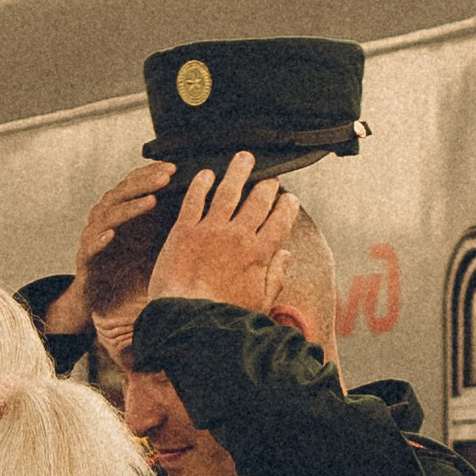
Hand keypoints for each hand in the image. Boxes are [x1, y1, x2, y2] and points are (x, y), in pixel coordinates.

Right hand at [40, 161, 176, 335]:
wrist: (108, 307)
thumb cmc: (136, 273)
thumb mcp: (160, 246)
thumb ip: (174, 226)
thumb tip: (205, 208)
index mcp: (123, 212)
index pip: (134, 183)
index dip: (150, 173)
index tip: (174, 168)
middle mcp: (106, 220)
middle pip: (121, 193)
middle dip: (144, 183)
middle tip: (166, 177)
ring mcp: (93, 239)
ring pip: (107, 216)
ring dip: (129, 208)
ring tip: (150, 202)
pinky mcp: (84, 262)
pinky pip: (89, 248)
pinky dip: (99, 241)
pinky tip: (110, 236)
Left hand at [144, 154, 296, 314]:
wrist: (184, 318)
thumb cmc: (223, 316)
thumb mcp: (258, 303)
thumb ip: (275, 276)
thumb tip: (287, 256)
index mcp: (259, 254)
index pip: (280, 221)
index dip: (287, 207)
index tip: (290, 199)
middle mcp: (237, 235)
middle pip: (258, 201)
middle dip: (267, 186)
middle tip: (270, 179)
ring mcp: (210, 230)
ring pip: (229, 191)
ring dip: (238, 172)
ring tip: (245, 158)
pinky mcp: (184, 230)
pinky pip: (195, 199)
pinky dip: (202, 183)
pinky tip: (206, 173)